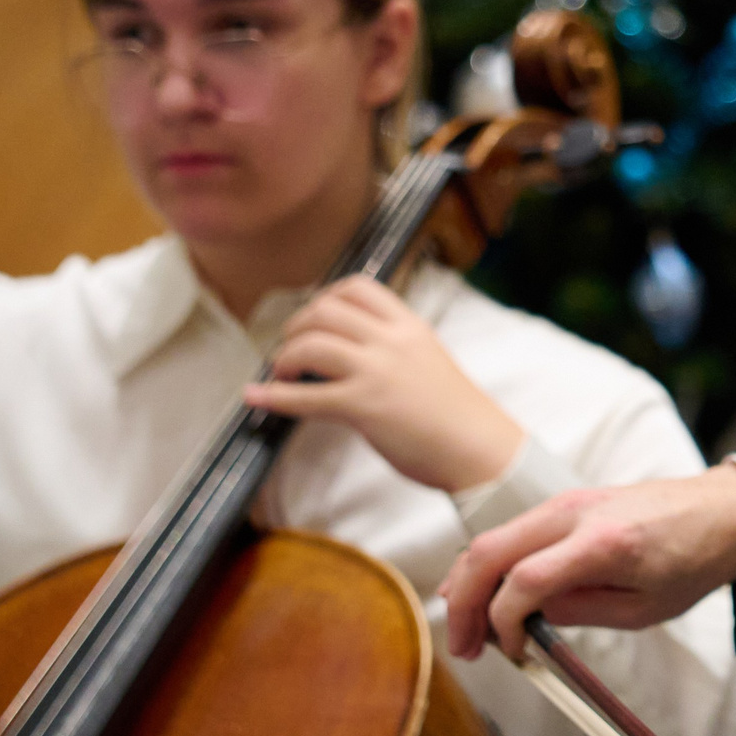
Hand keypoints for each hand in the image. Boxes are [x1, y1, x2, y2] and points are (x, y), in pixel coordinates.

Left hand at [244, 276, 524, 493]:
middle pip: (325, 311)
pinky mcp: (364, 407)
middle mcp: (392, 340)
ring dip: (285, 356)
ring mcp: (377, 372)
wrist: (479, 448)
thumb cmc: (458, 412)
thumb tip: (349, 350)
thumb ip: (393, 347)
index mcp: (410, 326)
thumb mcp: (428, 359)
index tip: (314, 316)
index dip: (325, 298)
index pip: (358, 287)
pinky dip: (273, 396)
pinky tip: (256, 397)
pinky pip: (305, 397)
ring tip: (282, 372)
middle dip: (296, 327)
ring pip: (311, 344)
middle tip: (290, 349)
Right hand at [438, 463, 735, 661]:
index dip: (503, 622)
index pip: (525, 579)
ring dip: (468, 584)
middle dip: (464, 604)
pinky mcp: (566, 501)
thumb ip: (581, 612)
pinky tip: (484, 594)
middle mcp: (576, 512)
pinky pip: (512, 531)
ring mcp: (567, 501)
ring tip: (466, 629)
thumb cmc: (692, 559)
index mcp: (603, 542)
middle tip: (462, 648)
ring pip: (493, 537)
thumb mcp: (644, 608)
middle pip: (490, 551)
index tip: (511, 652)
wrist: (721, 512)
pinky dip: (489, 564)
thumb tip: (528, 622)